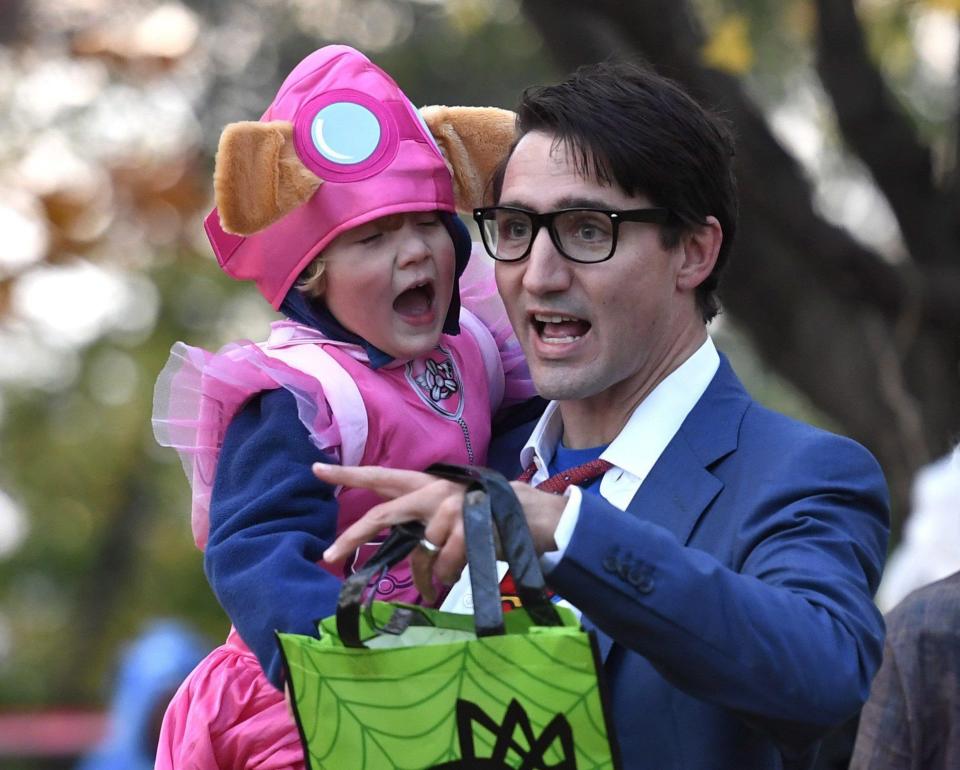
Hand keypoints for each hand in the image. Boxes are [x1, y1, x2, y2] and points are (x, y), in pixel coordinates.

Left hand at [314, 463, 566, 600]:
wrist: (541, 519)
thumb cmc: (493, 520)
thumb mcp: (454, 518)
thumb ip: (425, 528)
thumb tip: (402, 553)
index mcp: (430, 485)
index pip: (384, 477)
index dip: (349, 474)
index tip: (315, 471)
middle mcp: (436, 489)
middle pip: (384, 513)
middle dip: (354, 535)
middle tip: (329, 556)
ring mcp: (453, 503)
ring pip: (420, 547)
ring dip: (425, 573)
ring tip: (436, 585)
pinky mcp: (471, 520)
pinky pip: (446, 558)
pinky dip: (448, 572)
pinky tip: (455, 577)